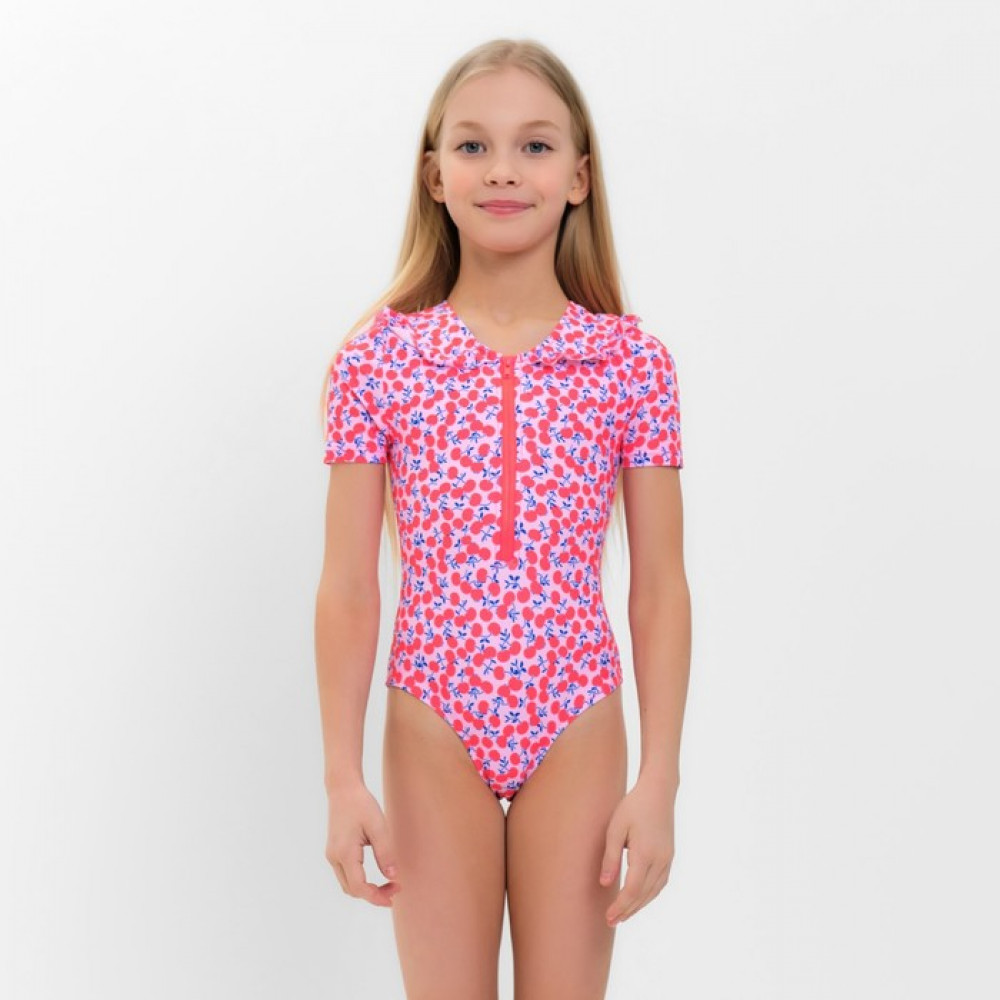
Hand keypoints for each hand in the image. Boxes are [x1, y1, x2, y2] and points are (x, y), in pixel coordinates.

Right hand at [325, 779, 399, 907]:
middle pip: (352, 890)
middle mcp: (334, 857)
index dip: (377, 896)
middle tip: (395, 888)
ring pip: (347, 884)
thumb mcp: (378, 826)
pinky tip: (375, 875)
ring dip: (366, 889)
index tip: (394, 895)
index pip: (359, 887)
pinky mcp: (334, 851)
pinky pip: (346, 875)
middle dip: (373, 894)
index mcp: (344, 852)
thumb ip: (385, 853)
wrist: (343, 789)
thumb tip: (393, 877)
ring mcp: (331, 855)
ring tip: (388, 883)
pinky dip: (360, 881)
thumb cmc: (361, 804)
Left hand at [599, 778, 675, 926]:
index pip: (632, 889)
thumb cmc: (633, 807)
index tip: (609, 917)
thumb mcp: (615, 828)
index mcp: (645, 853)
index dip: (620, 906)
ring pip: (654, 891)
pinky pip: (660, 883)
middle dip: (628, 910)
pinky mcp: (669, 856)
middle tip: (611, 921)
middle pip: (643, 894)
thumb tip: (605, 883)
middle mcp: (660, 860)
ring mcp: (667, 858)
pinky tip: (639, 898)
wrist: (658, 791)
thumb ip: (611, 857)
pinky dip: (649, 894)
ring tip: (624, 914)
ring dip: (639, 905)